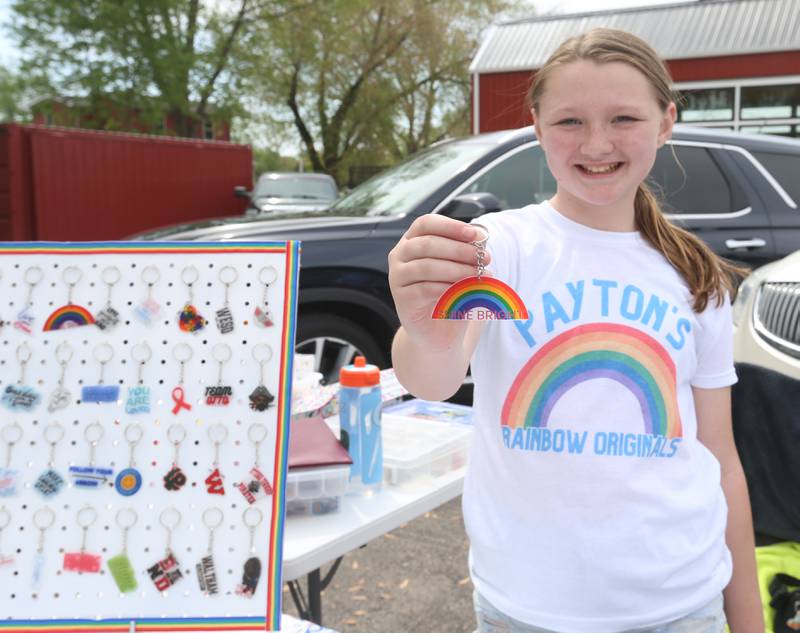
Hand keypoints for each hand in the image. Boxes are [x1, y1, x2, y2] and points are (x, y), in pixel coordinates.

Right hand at [388, 215, 489, 350]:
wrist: (438, 331)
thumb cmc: (450, 294)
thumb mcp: (460, 269)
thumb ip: (466, 254)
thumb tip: (481, 240)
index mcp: (412, 240)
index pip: (426, 223)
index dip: (451, 226)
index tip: (475, 234)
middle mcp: (400, 255)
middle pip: (427, 244)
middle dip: (460, 250)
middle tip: (484, 257)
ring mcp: (397, 277)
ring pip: (426, 266)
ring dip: (457, 269)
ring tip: (479, 275)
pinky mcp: (401, 298)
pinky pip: (424, 289)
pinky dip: (448, 288)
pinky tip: (464, 291)